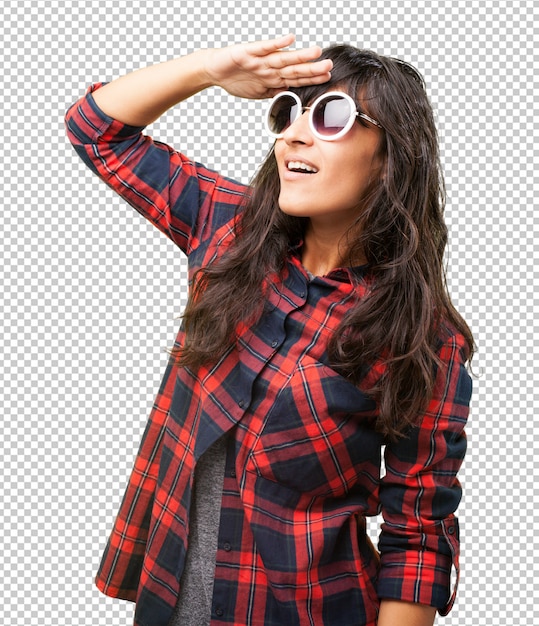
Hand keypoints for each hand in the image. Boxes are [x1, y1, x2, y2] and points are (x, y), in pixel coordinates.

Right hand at [204, 33, 332, 98]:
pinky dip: (276, 43)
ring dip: (300, 56)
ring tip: (316, 52)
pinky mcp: (248, 52)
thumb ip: (275, 92)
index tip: (328, 78)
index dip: (311, 78)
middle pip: (294, 68)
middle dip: (311, 68)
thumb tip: (290, 96)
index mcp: (273, 77)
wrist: (214, 70)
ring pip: (283, 58)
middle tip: (329, 66)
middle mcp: (270, 66)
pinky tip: (290, 39)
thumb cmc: (236, 79)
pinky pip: (264, 47)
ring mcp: (260, 59)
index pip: (296, 78)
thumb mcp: (259, 92)